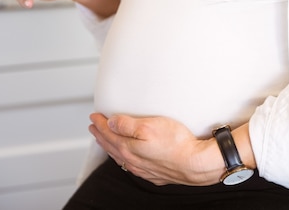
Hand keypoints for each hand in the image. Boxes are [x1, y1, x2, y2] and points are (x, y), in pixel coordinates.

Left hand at [88, 112, 224, 185]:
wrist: (194, 164)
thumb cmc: (175, 144)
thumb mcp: (148, 126)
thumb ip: (127, 125)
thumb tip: (111, 123)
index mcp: (129, 147)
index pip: (109, 133)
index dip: (100, 123)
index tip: (94, 116)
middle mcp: (133, 160)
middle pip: (112, 145)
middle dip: (101, 135)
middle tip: (94, 126)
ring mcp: (143, 168)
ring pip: (120, 157)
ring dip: (110, 146)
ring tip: (105, 139)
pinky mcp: (153, 173)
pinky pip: (131, 165)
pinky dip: (123, 158)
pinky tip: (127, 157)